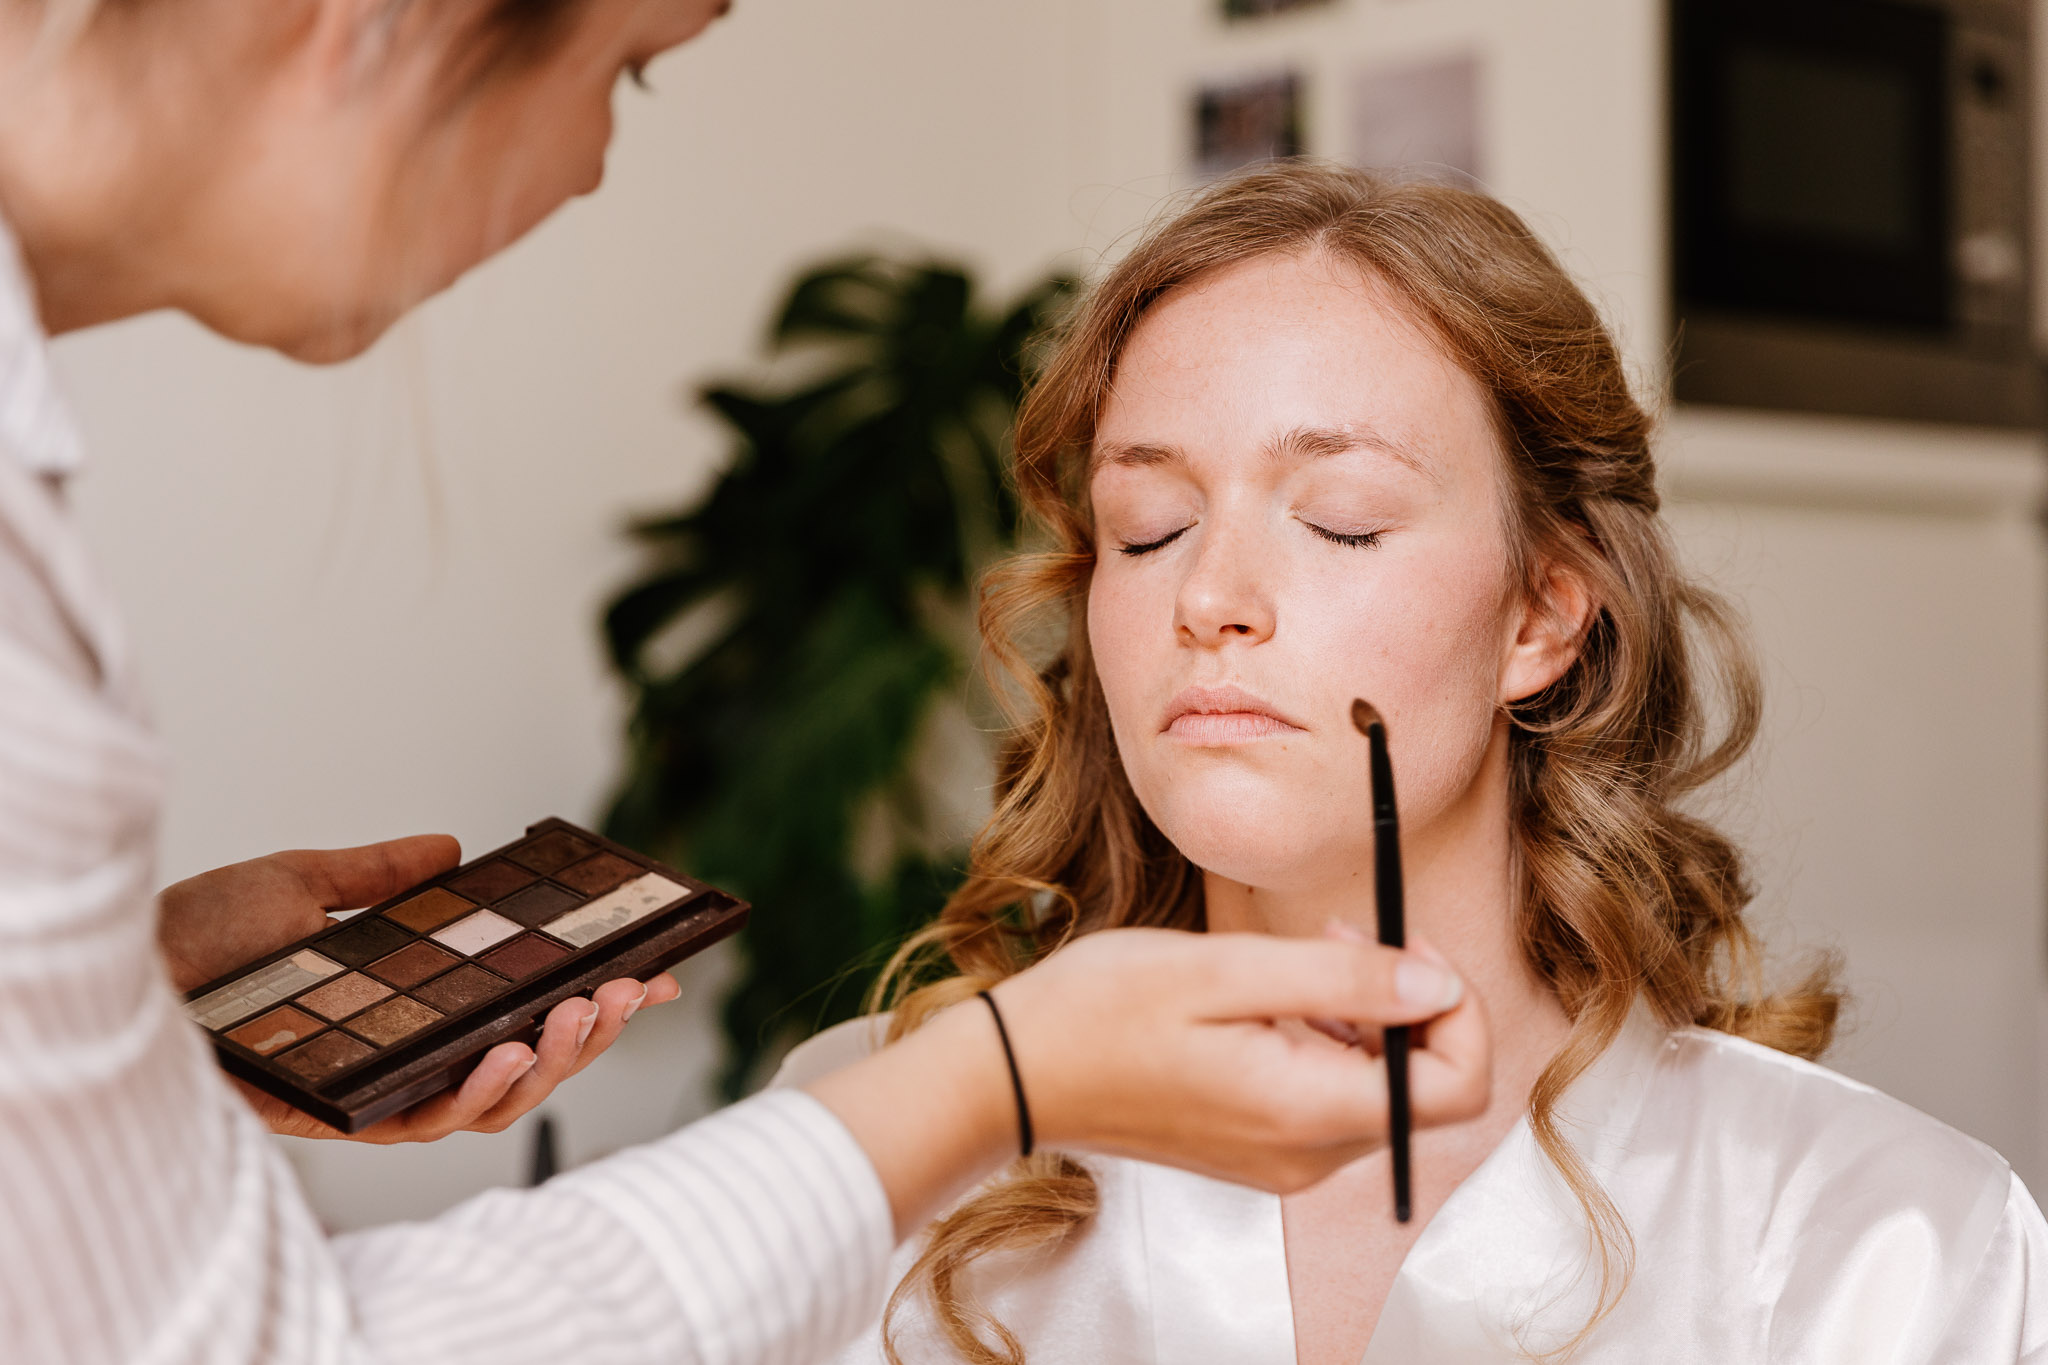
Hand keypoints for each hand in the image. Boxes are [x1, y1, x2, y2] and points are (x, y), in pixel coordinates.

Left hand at [158, 834, 680, 1143]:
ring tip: (585, 1013)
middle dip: (591, 1031)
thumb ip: (379, 876)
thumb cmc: (196, 941)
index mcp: (410, 1008)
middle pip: (524, 1062)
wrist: (125, 969)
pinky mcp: (342, 1117)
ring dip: (554, 1060)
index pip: (519, 1009)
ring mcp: (377, 1091)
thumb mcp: (300, 885)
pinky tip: (511, 1048)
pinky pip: (428, 1121)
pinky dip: (479, 1090)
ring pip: (492, 1100)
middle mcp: (403, 1058)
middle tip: (632, 989)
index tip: (655, 970)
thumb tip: (449, 849)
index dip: (590, 999)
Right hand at [807, 926, 1486, 1234]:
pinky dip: (1323, 1038)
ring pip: (1377, 1087)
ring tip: (1293, 954)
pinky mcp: (1256, 1149)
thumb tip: (1440, 983)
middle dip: (1405, 999)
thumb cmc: (1100, 1012)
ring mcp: (1282, 1160)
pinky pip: (1328, 1096)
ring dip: (1361, 1012)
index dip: (1456, 1008)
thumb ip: (1343, 978)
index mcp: (1308, 1112)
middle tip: (1338, 930)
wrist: (1010, 1076)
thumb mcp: (1224, 969)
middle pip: (1423, 1087)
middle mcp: (1308, 1155)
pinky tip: (1267, 995)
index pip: (1457, 1086)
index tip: (1405, 944)